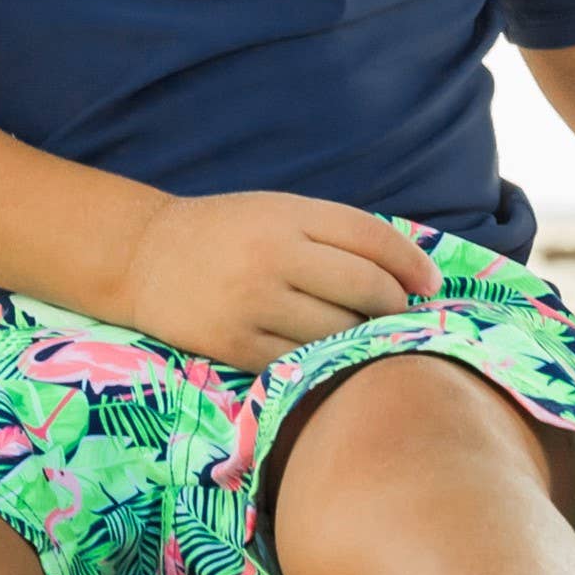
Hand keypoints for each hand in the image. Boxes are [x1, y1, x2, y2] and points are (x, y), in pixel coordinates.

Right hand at [106, 193, 440, 371]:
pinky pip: (297, 361)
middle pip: (365, 287)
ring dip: (362, 338)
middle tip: (403, 316)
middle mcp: (276, 256)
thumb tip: (404, 271)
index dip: (412, 263)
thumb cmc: (226, 232)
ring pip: (336, 330)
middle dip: (395, 306)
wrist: (143, 257)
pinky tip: (328, 360)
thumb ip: (334, 234)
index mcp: (292, 215)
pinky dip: (320, 363)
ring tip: (368, 338)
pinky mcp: (233, 343)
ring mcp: (254, 302)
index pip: (372, 238)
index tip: (430, 284)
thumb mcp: (280, 212)